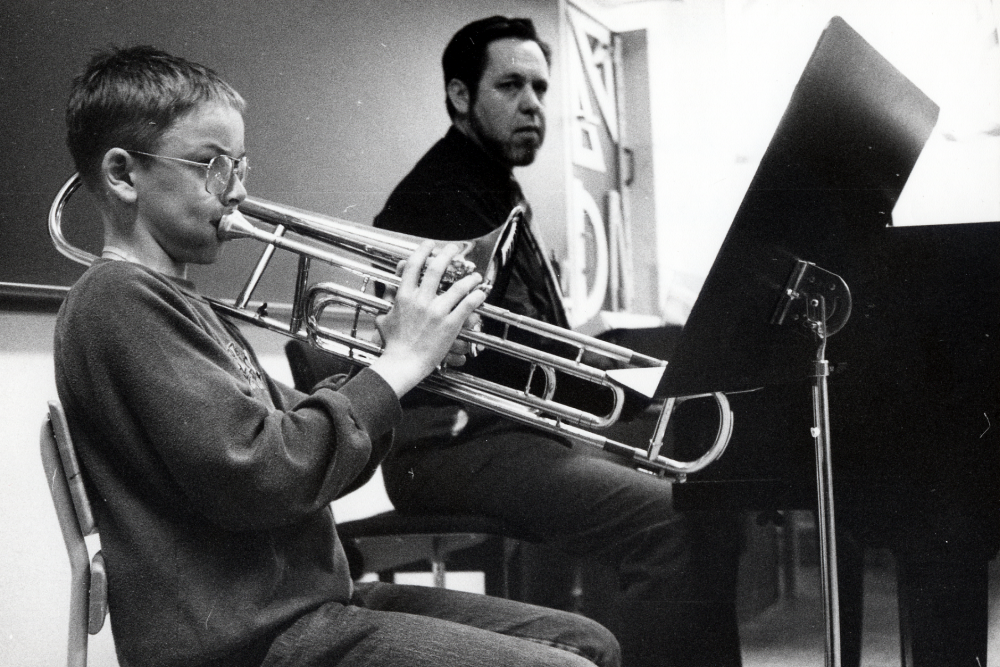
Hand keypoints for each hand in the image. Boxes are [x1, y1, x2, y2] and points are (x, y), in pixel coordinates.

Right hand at [368, 242, 485, 396]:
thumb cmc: (393, 345)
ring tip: (475, 275)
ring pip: (458, 286)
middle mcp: (421, 300)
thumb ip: (389, 304)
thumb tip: (387, 294)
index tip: (430, 244)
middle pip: (437, 268)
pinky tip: (481, 293)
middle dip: (448, 254)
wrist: (402, 363)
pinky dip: (476, 297)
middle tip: (454, 249)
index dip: (423, 250)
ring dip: (469, 278)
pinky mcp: (450, 324)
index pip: (414, 265)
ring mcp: (436, 312)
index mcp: (404, 296)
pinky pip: (467, 305)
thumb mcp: (385, 319)